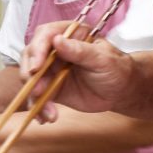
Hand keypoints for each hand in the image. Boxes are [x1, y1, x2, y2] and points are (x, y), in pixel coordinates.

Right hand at [22, 21, 145, 117]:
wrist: (122, 91)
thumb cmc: (117, 69)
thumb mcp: (102, 59)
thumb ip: (80, 51)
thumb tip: (57, 41)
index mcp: (69, 34)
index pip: (45, 35)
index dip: (38, 50)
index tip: (37, 67)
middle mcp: (55, 50)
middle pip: (31, 57)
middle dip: (30, 75)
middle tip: (37, 91)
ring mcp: (51, 69)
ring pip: (31, 79)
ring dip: (34, 96)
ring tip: (48, 112)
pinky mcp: (51, 88)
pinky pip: (38, 96)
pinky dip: (39, 108)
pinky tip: (45, 118)